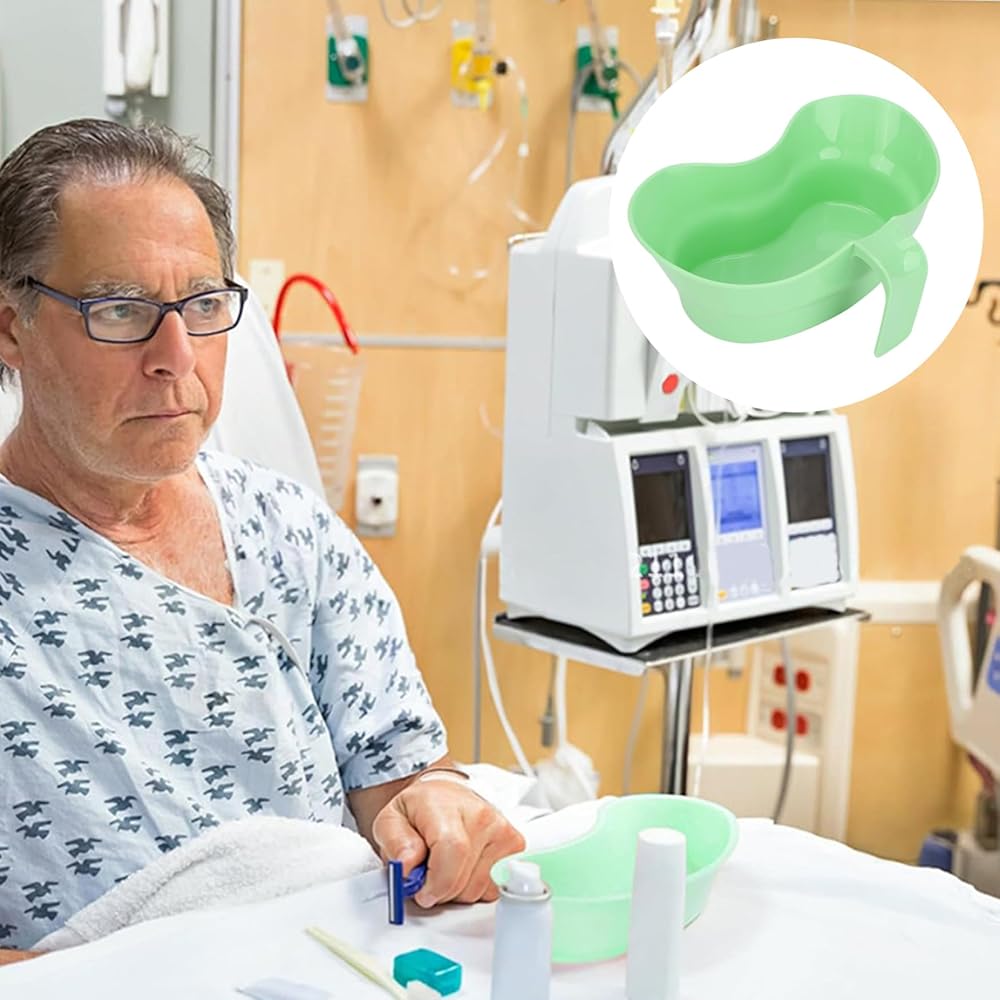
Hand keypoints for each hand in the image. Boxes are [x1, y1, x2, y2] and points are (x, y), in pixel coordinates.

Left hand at [371, 778, 524, 906]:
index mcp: (448, 806)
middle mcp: (481, 816)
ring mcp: (502, 830)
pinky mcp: (514, 845)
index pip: (453, 850)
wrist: (443, 795)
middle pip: (465, 879)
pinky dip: (476, 886)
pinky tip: (465, 868)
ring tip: (447, 867)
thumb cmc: (420, 809)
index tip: (423, 891)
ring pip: (480, 889)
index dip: (437, 882)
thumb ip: (395, 843)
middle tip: (429, 874)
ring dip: (459, 890)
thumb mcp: (390, 821)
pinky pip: (494, 888)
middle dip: (441, 890)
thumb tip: (407, 866)